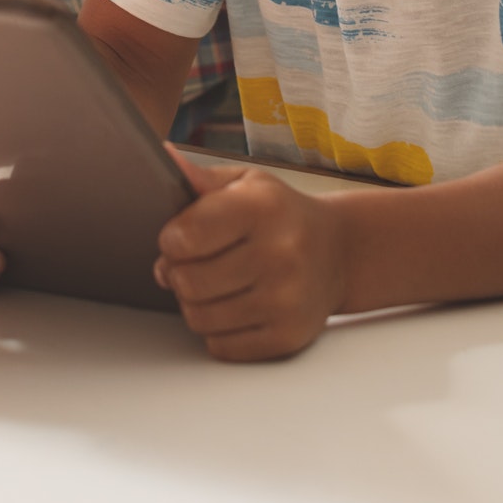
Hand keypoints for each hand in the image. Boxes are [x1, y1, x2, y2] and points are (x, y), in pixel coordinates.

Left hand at [156, 155, 347, 360]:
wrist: (340, 252)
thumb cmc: (282, 214)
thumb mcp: (247, 182)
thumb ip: (201, 177)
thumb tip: (161, 157)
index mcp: (263, 208)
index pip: (187, 236)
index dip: (171, 240)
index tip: (178, 237)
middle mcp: (279, 254)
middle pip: (187, 282)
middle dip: (179, 272)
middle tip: (193, 262)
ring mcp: (286, 300)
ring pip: (199, 318)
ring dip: (195, 303)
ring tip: (212, 283)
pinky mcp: (288, 336)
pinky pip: (220, 346)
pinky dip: (217, 329)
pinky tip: (233, 305)